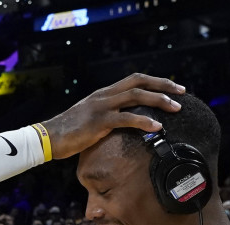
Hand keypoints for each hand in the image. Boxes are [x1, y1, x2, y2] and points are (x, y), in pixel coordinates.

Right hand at [43, 73, 185, 159]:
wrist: (47, 138)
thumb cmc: (68, 133)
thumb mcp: (89, 120)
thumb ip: (106, 118)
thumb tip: (123, 126)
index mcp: (103, 94)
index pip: (134, 80)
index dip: (155, 82)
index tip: (172, 88)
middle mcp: (104, 96)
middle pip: (139, 82)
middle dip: (163, 86)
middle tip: (182, 92)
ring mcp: (101, 107)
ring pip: (136, 97)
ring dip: (159, 101)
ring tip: (176, 108)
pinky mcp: (99, 122)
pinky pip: (127, 119)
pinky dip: (145, 122)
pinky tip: (157, 127)